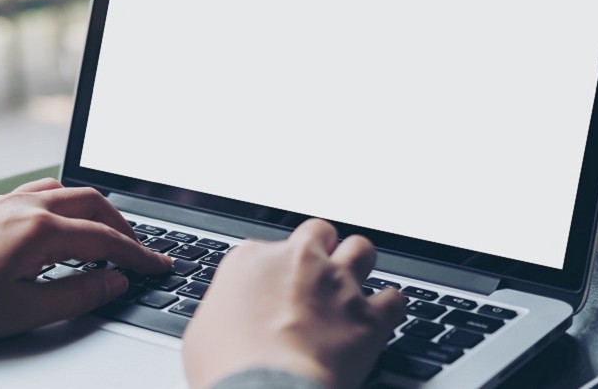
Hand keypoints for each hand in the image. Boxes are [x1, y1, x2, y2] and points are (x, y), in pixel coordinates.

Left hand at [0, 178, 171, 342]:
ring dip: (96, 210)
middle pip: (93, 203)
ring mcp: (4, 202)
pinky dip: (66, 202)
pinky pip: (41, 191)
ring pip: (67, 192)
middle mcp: (24, 206)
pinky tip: (61, 221)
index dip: (138, 255)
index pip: (105, 239)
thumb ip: (76, 294)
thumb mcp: (21, 311)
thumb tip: (114, 281)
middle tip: (140, 252)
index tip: (159, 266)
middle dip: (124, 226)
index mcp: (38, 231)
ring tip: (108, 235)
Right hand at [182, 219, 405, 388]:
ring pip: (362, 249)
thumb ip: (223, 310)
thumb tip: (228, 321)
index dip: (272, 270)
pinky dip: (390, 308)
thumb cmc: (226, 366)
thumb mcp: (202, 331)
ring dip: (359, 265)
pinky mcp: (369, 316)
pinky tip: (382, 317)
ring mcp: (336, 284)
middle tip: (316, 274)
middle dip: (320, 249)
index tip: (272, 288)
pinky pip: (395, 299)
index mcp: (252, 261)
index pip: (266, 248)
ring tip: (353, 285)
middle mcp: (297, 261)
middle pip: (318, 232)